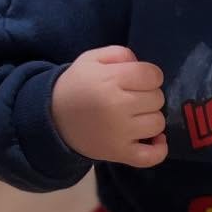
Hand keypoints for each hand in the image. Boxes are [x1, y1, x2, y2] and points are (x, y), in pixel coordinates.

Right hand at [52, 45, 167, 166]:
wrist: (53, 118)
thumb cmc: (77, 86)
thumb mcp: (91, 60)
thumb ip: (119, 55)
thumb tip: (141, 65)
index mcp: (110, 80)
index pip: (153, 76)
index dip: (150, 76)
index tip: (137, 81)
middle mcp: (117, 107)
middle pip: (157, 99)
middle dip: (148, 95)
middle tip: (130, 98)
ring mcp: (119, 133)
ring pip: (158, 124)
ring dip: (151, 119)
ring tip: (135, 116)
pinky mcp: (119, 153)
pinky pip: (152, 157)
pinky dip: (159, 149)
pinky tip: (155, 139)